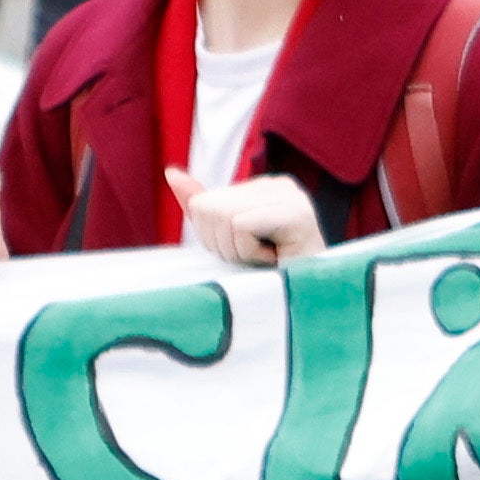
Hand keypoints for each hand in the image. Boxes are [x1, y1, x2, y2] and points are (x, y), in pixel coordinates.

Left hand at [175, 170, 319, 269]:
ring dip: (238, 251)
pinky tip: (275, 260)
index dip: (214, 239)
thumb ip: (202, 207)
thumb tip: (172, 173)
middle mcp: (279, 185)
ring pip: (223, 216)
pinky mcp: (297, 213)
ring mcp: (291, 196)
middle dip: (223, 245)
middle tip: (256, 259)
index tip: (247, 253)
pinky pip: (240, 225)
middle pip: (209, 207)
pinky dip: (249, 252)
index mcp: (262, 188)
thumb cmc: (271, 278)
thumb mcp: (227, 241)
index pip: (203, 203)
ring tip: (267, 261)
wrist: (308, 306)